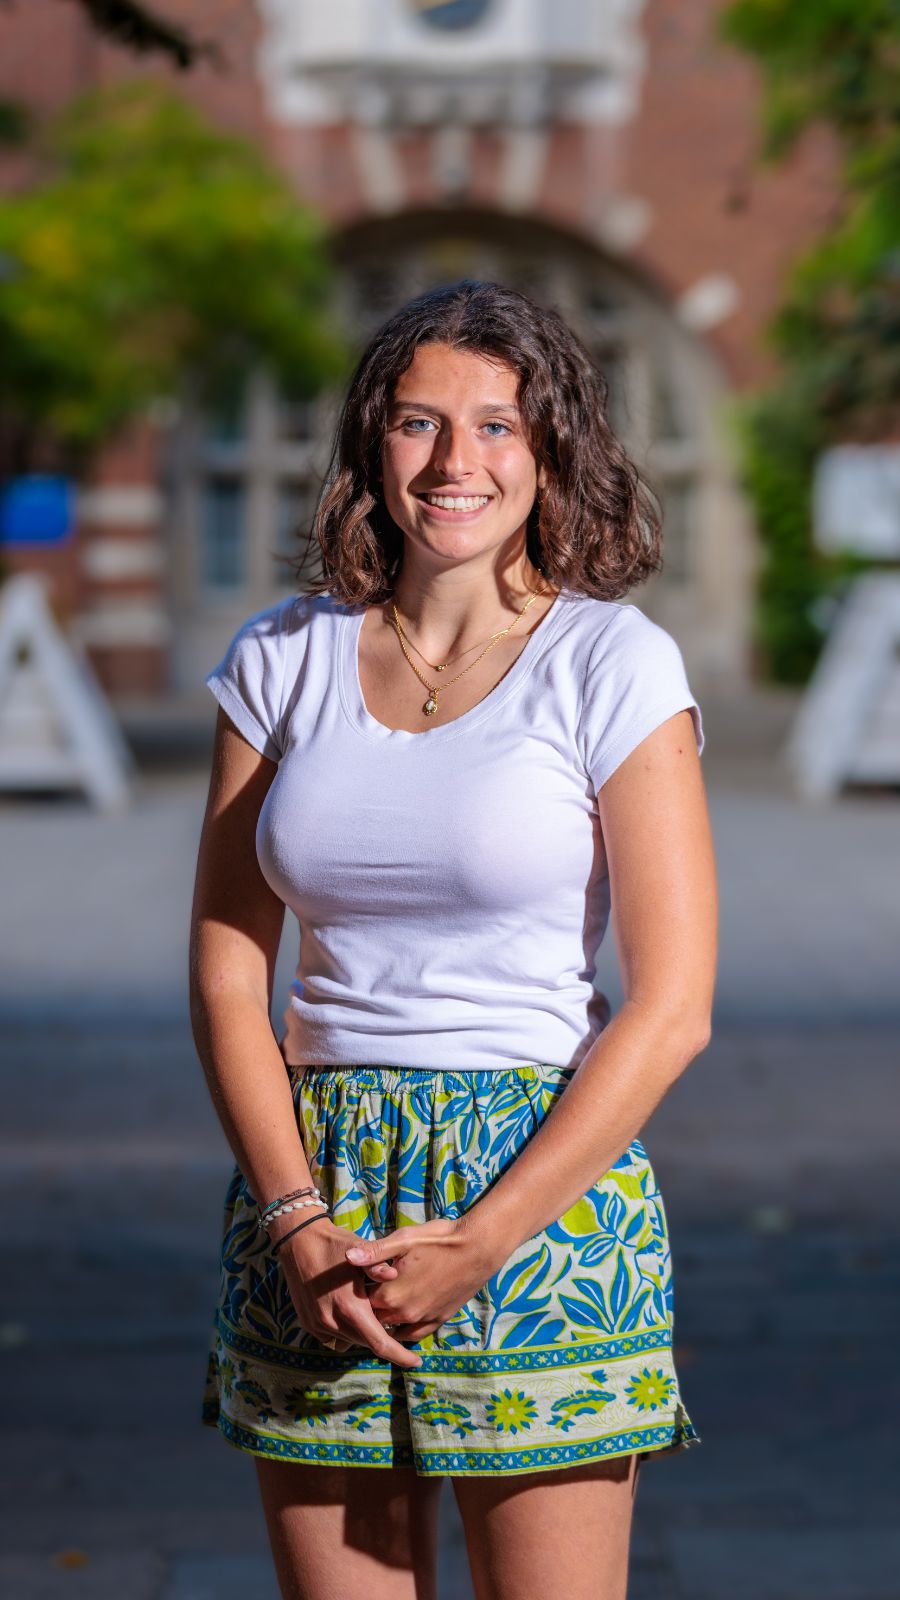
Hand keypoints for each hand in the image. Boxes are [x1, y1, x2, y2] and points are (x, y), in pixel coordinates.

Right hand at [277, 1215, 422, 1368]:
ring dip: (362, 1334)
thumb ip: (378, 1267)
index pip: (380, 1344)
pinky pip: (332, 1339)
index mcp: (350, 1307)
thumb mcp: (359, 1251)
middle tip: (395, 1325)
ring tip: (370, 1315)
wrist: (298, 1241)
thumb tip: (395, 1275)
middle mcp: (333, 1321)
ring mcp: (318, 1324)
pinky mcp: (308, 1323)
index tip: (416, 1362)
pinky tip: (348, 1314)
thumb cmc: (334, 1244)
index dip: (400, 1356)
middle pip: (366, 1343)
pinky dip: (345, 1332)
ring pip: (350, 1341)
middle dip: (382, 1338)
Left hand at [344, 1215, 497, 1342]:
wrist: (478, 1249)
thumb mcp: (404, 1239)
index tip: (352, 1283)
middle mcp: (403, 1313)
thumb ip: (374, 1252)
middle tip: (362, 1296)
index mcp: (390, 1294)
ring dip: (384, 1320)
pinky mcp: (438, 1321)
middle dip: (367, 1309)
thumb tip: (347, 1258)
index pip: (360, 1301)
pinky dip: (403, 1332)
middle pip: (374, 1318)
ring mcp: (422, 1319)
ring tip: (378, 1308)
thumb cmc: (439, 1239)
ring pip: (392, 1329)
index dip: (355, 1291)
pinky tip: (399, 1325)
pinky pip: (413, 1335)